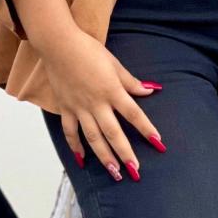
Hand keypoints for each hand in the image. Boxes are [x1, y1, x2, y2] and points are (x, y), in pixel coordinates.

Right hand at [43, 27, 165, 180]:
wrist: (59, 44)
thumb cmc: (88, 50)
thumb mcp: (115, 64)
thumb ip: (131, 82)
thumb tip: (149, 90)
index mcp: (112, 91)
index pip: (134, 114)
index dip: (147, 129)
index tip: (158, 143)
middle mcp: (96, 103)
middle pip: (113, 133)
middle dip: (125, 153)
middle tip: (135, 170)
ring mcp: (79, 108)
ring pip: (93, 137)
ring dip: (104, 156)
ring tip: (114, 172)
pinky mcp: (65, 108)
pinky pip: (70, 131)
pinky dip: (75, 146)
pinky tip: (81, 159)